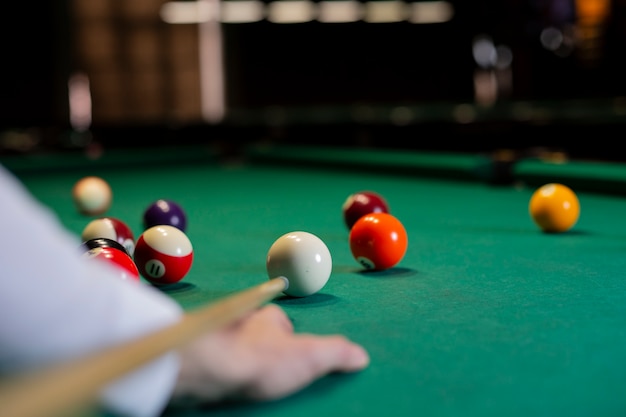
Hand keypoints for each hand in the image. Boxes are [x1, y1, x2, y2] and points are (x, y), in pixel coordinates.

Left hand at [171, 303, 368, 403]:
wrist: (209, 371)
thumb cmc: (258, 359)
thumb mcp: (310, 356)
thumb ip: (337, 353)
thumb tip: (360, 355)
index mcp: (269, 318)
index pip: (284, 323)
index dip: (292, 339)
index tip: (297, 359)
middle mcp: (243, 325)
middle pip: (260, 338)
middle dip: (268, 356)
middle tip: (277, 379)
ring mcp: (222, 342)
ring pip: (238, 352)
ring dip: (246, 367)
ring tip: (257, 389)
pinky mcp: (205, 362)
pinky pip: (220, 367)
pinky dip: (228, 377)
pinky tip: (235, 391)